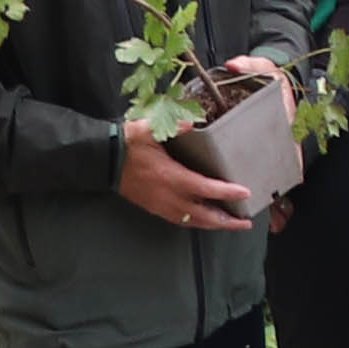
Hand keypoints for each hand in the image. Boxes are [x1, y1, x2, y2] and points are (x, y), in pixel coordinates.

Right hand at [113, 121, 256, 229]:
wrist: (102, 160)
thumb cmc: (127, 144)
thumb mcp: (149, 129)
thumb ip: (174, 126)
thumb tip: (192, 122)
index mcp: (171, 177)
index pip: (206, 188)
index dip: (227, 192)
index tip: (245, 193)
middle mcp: (168, 196)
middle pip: (203, 215)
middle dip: (226, 221)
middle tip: (245, 223)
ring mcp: (160, 205)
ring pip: (192, 221)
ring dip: (213, 225)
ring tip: (230, 224)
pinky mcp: (153, 208)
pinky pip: (179, 221)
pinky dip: (195, 223)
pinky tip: (204, 221)